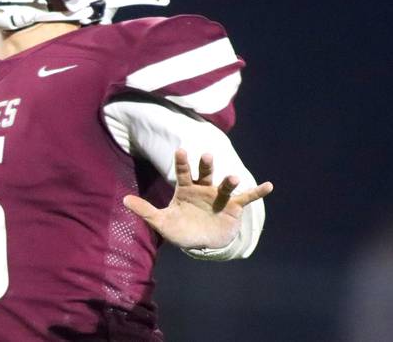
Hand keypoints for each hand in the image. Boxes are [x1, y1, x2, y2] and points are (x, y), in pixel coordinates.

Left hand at [123, 150, 272, 249]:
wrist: (202, 242)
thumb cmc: (181, 229)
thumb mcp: (162, 222)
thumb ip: (146, 211)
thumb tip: (124, 200)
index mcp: (186, 188)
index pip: (183, 172)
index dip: (182, 162)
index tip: (180, 151)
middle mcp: (204, 188)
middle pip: (205, 173)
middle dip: (205, 165)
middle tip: (206, 155)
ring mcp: (220, 196)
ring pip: (225, 184)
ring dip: (229, 180)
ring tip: (232, 177)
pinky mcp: (234, 206)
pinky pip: (247, 198)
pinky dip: (257, 192)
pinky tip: (268, 185)